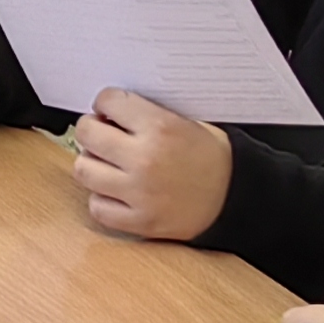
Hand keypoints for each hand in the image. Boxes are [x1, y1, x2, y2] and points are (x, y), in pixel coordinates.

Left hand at [72, 88, 230, 243]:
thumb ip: (147, 113)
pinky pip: (97, 207)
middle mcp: (145, 159)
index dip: (107, 103)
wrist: (239, 199)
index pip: (107, 100)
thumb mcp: (187, 122)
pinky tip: (118, 191)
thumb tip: (108, 109)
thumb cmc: (213, 159)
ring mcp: (140, 193)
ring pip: (83, 170)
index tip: (111, 111)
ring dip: (94, 164)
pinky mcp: (141, 221)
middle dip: (94, 130)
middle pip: (87, 133)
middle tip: (105, 134)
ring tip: (111, 164)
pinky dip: (103, 199)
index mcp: (160, 128)